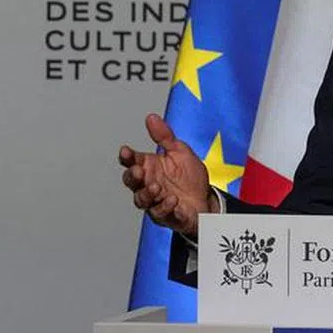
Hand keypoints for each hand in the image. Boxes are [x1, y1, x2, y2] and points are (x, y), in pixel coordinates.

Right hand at [120, 114, 215, 236]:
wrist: (206, 198)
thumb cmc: (189, 176)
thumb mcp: (180, 151)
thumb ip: (164, 136)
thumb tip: (151, 117)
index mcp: (149, 167)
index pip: (132, 161)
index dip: (127, 157)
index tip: (126, 151)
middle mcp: (148, 184)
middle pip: (131, 182)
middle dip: (132, 177)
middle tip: (139, 171)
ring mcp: (155, 201)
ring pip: (141, 200)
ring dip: (147, 194)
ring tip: (157, 186)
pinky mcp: (166, 215)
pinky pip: (160, 213)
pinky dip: (164, 207)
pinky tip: (172, 199)